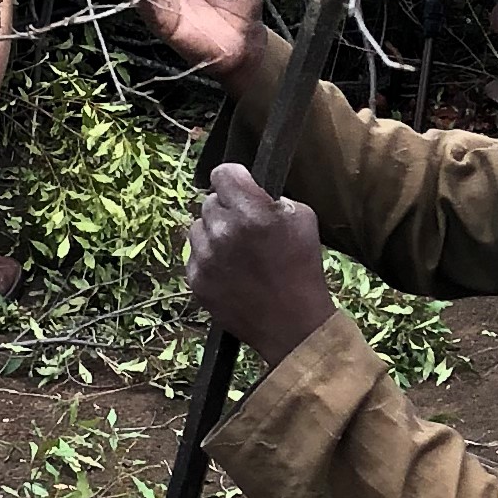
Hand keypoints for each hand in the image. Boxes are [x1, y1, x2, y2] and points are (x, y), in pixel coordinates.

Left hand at [186, 163, 337, 361]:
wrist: (293, 324)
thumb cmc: (302, 268)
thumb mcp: (303, 219)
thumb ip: (273, 198)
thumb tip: (251, 190)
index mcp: (251, 211)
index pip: (222, 173)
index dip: (234, 179)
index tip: (240, 187)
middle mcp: (223, 231)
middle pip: (210, 201)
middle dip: (227, 210)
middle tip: (246, 229)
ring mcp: (206, 257)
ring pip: (198, 227)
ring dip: (214, 234)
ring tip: (238, 253)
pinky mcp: (196, 279)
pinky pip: (194, 255)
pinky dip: (209, 259)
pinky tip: (231, 272)